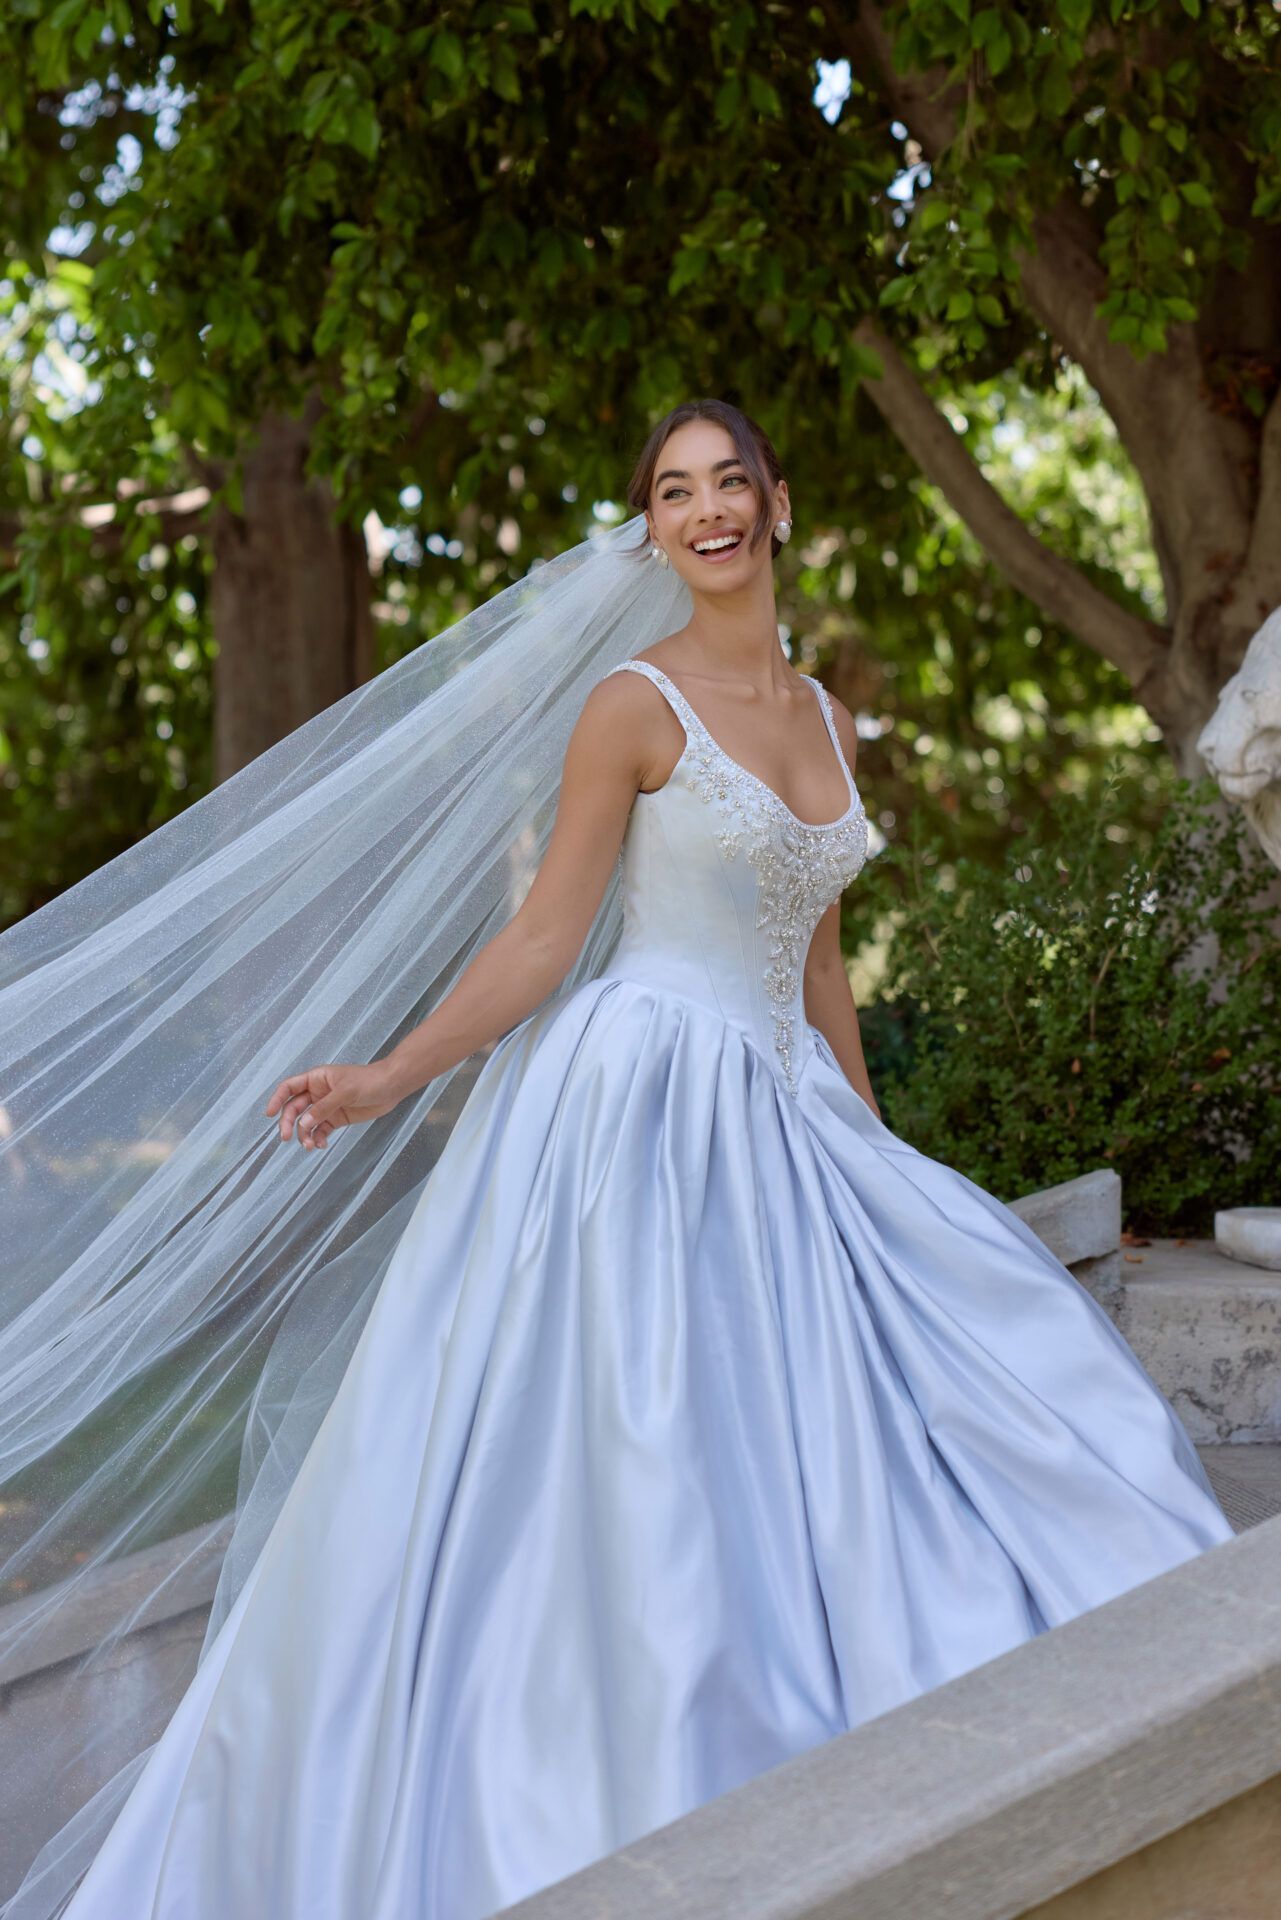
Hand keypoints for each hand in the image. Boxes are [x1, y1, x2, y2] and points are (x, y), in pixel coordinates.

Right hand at [265, 1062, 399, 1150]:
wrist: (392, 1086)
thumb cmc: (369, 1080)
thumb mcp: (345, 1092)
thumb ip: (324, 1107)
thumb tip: (304, 1122)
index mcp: (316, 1078)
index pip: (289, 1087)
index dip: (277, 1099)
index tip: (268, 1114)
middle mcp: (318, 1092)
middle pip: (294, 1108)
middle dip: (289, 1123)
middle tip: (286, 1137)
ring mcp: (326, 1106)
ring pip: (306, 1122)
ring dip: (304, 1135)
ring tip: (310, 1146)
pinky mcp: (336, 1118)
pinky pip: (321, 1130)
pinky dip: (318, 1138)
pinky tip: (322, 1145)